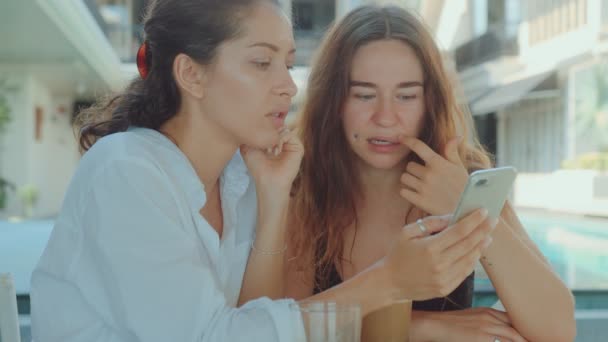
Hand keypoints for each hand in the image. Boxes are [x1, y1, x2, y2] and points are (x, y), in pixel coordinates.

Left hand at [240, 127, 303, 195]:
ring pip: (282, 128)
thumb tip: (260, 120)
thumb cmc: (258, 168)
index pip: (270, 124)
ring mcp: (291, 143)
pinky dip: (280, 140)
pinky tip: (276, 152)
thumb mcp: (248, 146)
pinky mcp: (298, 148)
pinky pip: (289, 134)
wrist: (267, 181)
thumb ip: (251, 132)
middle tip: (263, 147)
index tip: (255, 140)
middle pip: (277, 124)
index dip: (261, 127)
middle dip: (267, 132)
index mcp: (273, 139)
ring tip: (269, 151)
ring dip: (273, 138)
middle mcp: (283, 140)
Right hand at [381, 209, 493, 300]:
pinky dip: (472, 261)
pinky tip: (475, 252)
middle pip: (468, 244)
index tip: (484, 211)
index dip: (473, 220)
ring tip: (487, 236)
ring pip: (469, 260)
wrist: (388, 283)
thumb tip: (452, 217)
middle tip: (493, 221)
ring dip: (480, 246)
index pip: (458, 231)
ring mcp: (443, 278)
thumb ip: (431, 223)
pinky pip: (464, 273)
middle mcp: (439, 264)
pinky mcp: (445, 289)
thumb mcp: (407, 232)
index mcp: (429, 248)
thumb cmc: (397, 254)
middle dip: (482, 231)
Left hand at [399, 136, 468, 215]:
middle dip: (415, 170)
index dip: (408, 140)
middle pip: (409, 166)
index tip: (400, 138)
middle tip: (425, 176)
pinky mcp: (419, 201)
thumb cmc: (464, 187)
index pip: (419, 146)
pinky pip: (403, 191)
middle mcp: (429, 174)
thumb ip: (452, 152)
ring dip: (410, 180)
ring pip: (404, 178)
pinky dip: (407, 192)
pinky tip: (417, 194)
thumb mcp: (460, 167)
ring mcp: (423, 188)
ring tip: (421, 185)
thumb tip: (456, 136)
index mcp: (439, 163)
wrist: (467, 210)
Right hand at [412, 307, 527, 341]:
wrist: (435, 325)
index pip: (515, 320)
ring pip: (515, 335)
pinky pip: (504, 341)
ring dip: (525, 340)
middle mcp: (491, 317)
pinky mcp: (482, 336)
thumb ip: (486, 324)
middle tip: (547, 340)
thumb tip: (495, 333)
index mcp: (489, 312)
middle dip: (531, 336)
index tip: (537, 335)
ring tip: (538, 341)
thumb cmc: (450, 325)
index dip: (527, 329)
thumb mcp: (471, 320)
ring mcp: (487, 326)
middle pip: (518, 327)